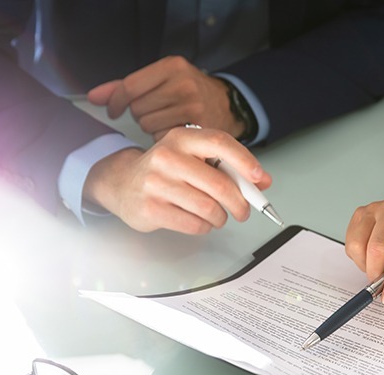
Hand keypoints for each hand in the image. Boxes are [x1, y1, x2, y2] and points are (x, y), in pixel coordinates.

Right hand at [83, 127, 270, 233]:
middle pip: (219, 184)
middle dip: (240, 203)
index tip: (259, 178)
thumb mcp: (193, 158)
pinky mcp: (151, 208)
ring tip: (218, 216)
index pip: (219, 143)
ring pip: (209, 208)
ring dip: (221, 217)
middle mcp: (167, 156)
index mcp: (181, 138)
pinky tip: (200, 221)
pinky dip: (204, 227)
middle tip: (244, 211)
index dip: (245, 161)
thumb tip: (262, 182)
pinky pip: (194, 224)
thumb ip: (227, 166)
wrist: (121, 183)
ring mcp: (156, 183)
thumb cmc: (166, 171)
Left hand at [87, 56, 243, 140]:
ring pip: (148, 125)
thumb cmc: (187, 92)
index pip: (130, 86)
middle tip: (154, 112)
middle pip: (138, 108)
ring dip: (150, 127)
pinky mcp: (198, 127)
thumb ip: (124, 87)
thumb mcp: (160, 79)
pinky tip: (174, 131)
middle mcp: (183, 84)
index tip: (114, 110)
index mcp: (171, 66)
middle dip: (140, 114)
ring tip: (165, 121)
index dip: (116, 102)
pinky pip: (163, 138)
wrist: (226, 104)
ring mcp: (193, 106)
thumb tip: (93, 97)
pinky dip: (163, 138)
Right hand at [345, 187, 383, 304]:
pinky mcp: (361, 213)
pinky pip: (351, 242)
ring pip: (359, 245)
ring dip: (365, 265)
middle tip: (380, 286)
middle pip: (377, 248)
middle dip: (376, 273)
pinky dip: (358, 257)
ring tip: (378, 267)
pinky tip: (371, 256)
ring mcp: (375, 209)